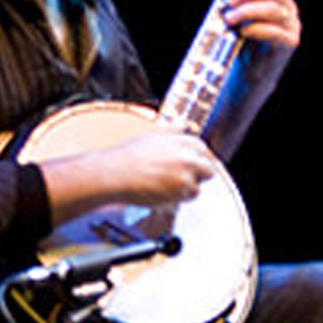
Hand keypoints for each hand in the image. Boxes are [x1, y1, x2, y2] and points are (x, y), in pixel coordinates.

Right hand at [93, 131, 218, 207]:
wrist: (113, 174)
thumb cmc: (127, 157)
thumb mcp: (151, 136)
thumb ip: (171, 131)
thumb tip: (183, 124)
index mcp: (180, 140)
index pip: (201, 148)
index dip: (195, 159)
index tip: (189, 165)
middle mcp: (186, 155)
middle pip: (208, 168)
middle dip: (198, 175)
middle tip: (181, 179)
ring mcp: (186, 172)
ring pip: (199, 184)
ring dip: (187, 188)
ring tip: (166, 187)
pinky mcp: (181, 188)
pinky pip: (190, 196)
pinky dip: (180, 198)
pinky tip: (164, 194)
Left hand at [205, 0, 301, 52]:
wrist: (248, 72)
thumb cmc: (242, 39)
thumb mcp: (231, 8)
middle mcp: (288, 8)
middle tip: (227, 4)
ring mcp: (291, 26)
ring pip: (273, 9)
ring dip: (246, 11)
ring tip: (229, 19)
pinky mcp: (289, 43)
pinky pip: (275, 31)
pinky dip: (255, 29)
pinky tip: (241, 32)